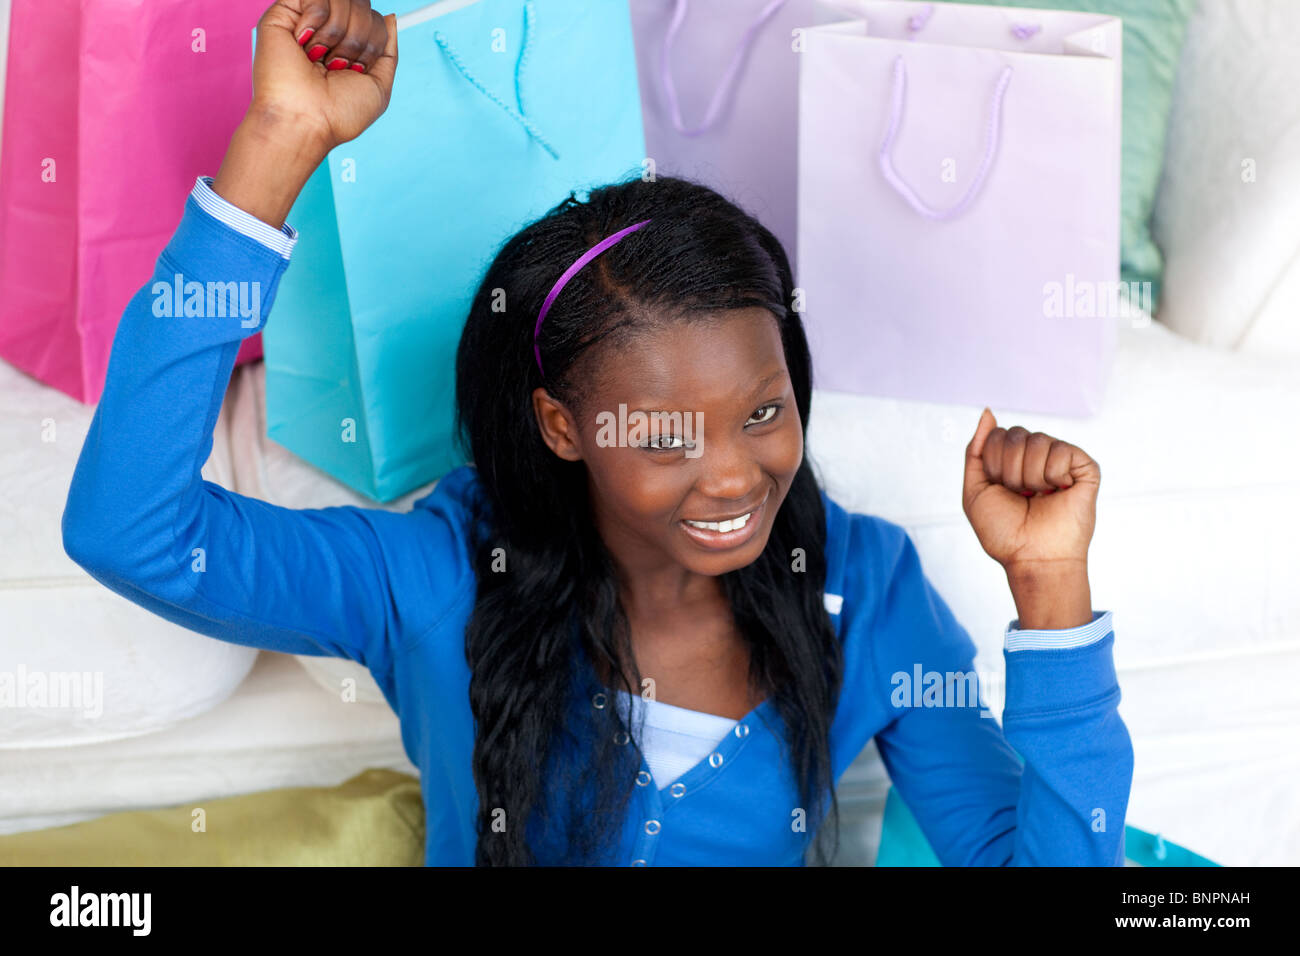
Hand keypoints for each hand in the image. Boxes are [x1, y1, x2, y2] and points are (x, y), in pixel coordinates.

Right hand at [250, 0, 398, 150]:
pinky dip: (317, 22)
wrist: (305, 121)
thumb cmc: (338, 114)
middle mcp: (328, 31)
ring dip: (337, 35)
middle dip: (358, 40)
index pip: (375, 19)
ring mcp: (306, 20)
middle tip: (338, 66)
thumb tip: (389, 17)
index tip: (357, 70)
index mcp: (348, 46)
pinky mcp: (284, 13)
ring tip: (318, 59)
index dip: (374, 43)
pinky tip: (304, 43)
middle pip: (362, 5)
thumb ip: (388, 51)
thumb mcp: (379, 86)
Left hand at [961, 407, 1099, 575]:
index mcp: (1012, 461)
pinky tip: (1058, 491)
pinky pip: (1062, 449)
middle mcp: (1037, 458)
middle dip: (1009, 469)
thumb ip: (976, 450)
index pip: (997, 435)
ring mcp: (1061, 461)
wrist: (1032, 557)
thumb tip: (987, 412)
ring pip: (1038, 439)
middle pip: (1015, 434)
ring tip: (1039, 496)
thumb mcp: (975, 490)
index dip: (993, 463)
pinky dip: (1053, 474)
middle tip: (1021, 495)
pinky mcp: (1085, 468)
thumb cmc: (1004, 531)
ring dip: (1030, 475)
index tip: (1001, 490)